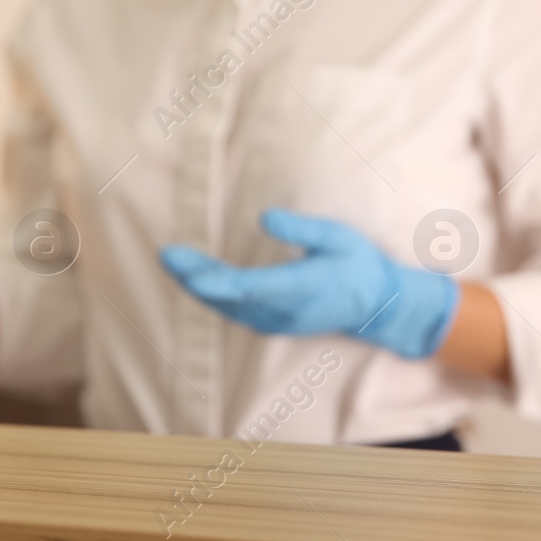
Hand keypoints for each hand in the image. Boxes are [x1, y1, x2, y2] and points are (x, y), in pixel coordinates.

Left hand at [159, 208, 460, 358]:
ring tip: (172, 260)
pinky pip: (233, 311)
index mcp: (302, 287)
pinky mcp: (271, 323)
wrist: (374, 305)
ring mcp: (276, 322)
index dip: (218, 281)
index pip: (252, 287)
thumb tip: (263, 217)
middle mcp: (284, 310)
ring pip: (227, 308)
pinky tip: (193, 277)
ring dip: (197, 286)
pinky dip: (210, 295)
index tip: (191, 272)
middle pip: (230, 299)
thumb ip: (301, 229)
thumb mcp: (338, 237)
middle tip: (166, 254)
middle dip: (195, 278)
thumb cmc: (356, 262)